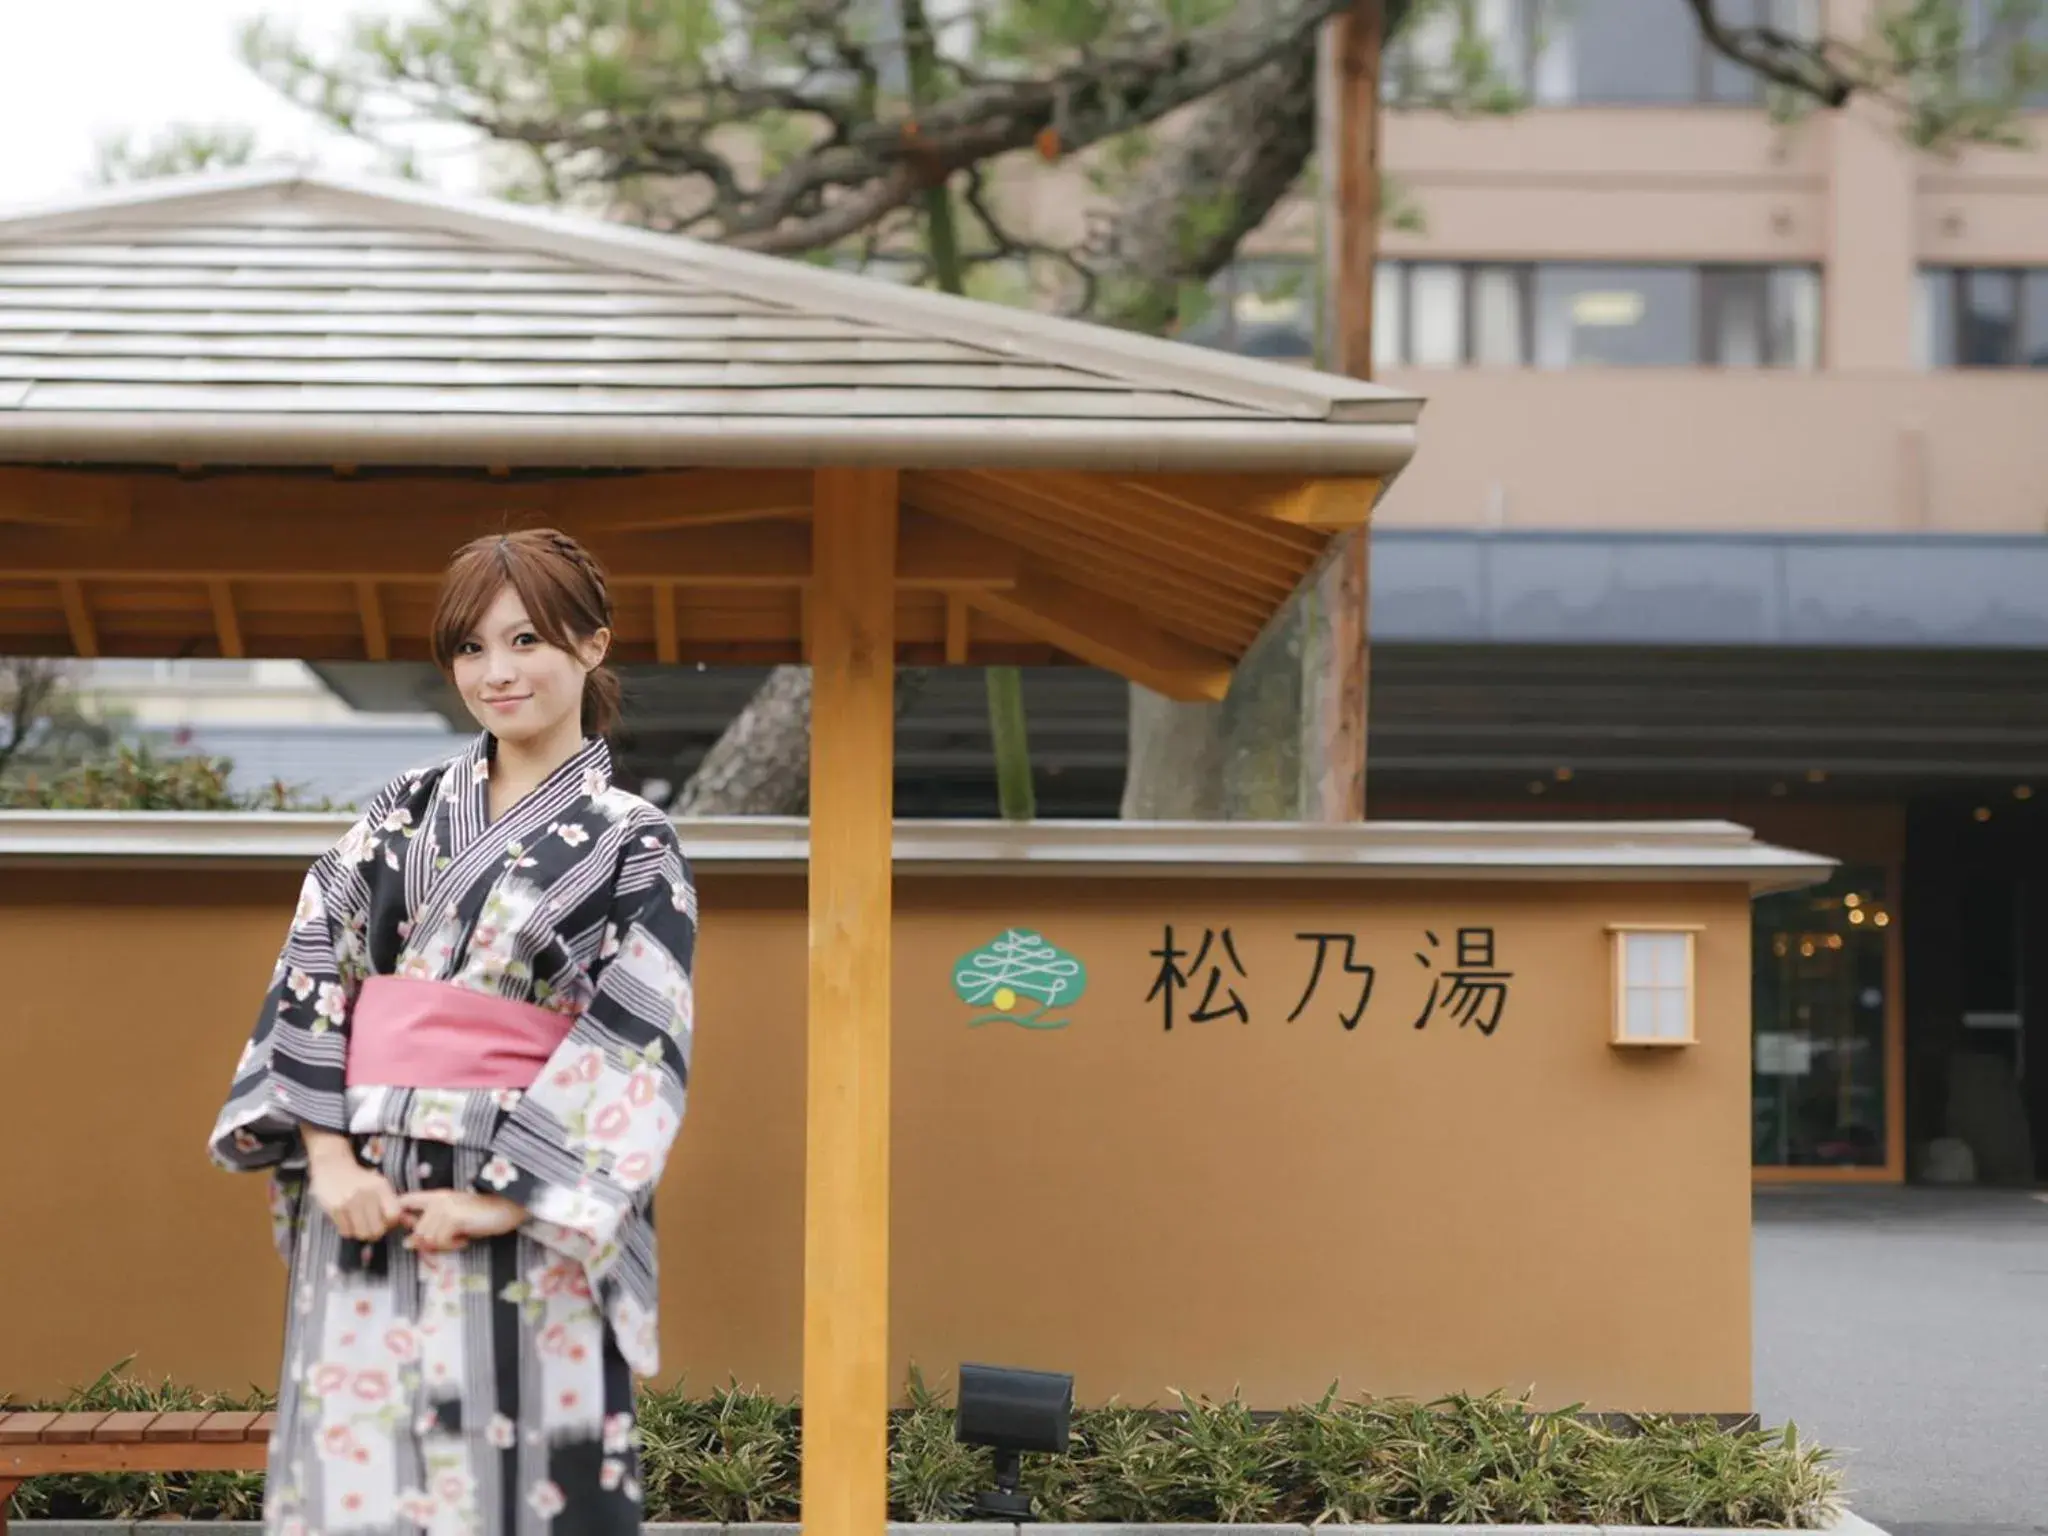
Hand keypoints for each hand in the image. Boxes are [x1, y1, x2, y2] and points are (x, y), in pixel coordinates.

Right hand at [306, 1145, 403, 1242]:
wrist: (333, 1166)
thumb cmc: (360, 1181)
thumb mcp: (379, 1186)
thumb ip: (393, 1204)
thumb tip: (411, 1222)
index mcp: (381, 1186)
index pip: (393, 1215)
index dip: (390, 1223)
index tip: (384, 1221)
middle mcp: (367, 1193)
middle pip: (377, 1229)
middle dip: (374, 1232)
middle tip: (369, 1227)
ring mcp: (350, 1201)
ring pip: (361, 1233)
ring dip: (360, 1233)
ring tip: (357, 1223)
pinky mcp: (335, 1208)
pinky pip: (345, 1231)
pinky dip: (347, 1230)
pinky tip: (346, 1220)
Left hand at [398, 1190, 525, 1252]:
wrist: (507, 1208)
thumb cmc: (481, 1216)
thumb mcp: (452, 1222)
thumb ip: (431, 1228)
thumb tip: (407, 1243)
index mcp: (435, 1197)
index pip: (404, 1202)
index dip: (401, 1217)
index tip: (413, 1231)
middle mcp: (437, 1200)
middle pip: (417, 1231)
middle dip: (432, 1243)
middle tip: (452, 1241)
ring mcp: (445, 1207)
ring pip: (428, 1239)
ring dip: (444, 1245)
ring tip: (461, 1238)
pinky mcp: (454, 1217)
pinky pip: (441, 1241)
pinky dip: (453, 1245)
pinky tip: (466, 1239)